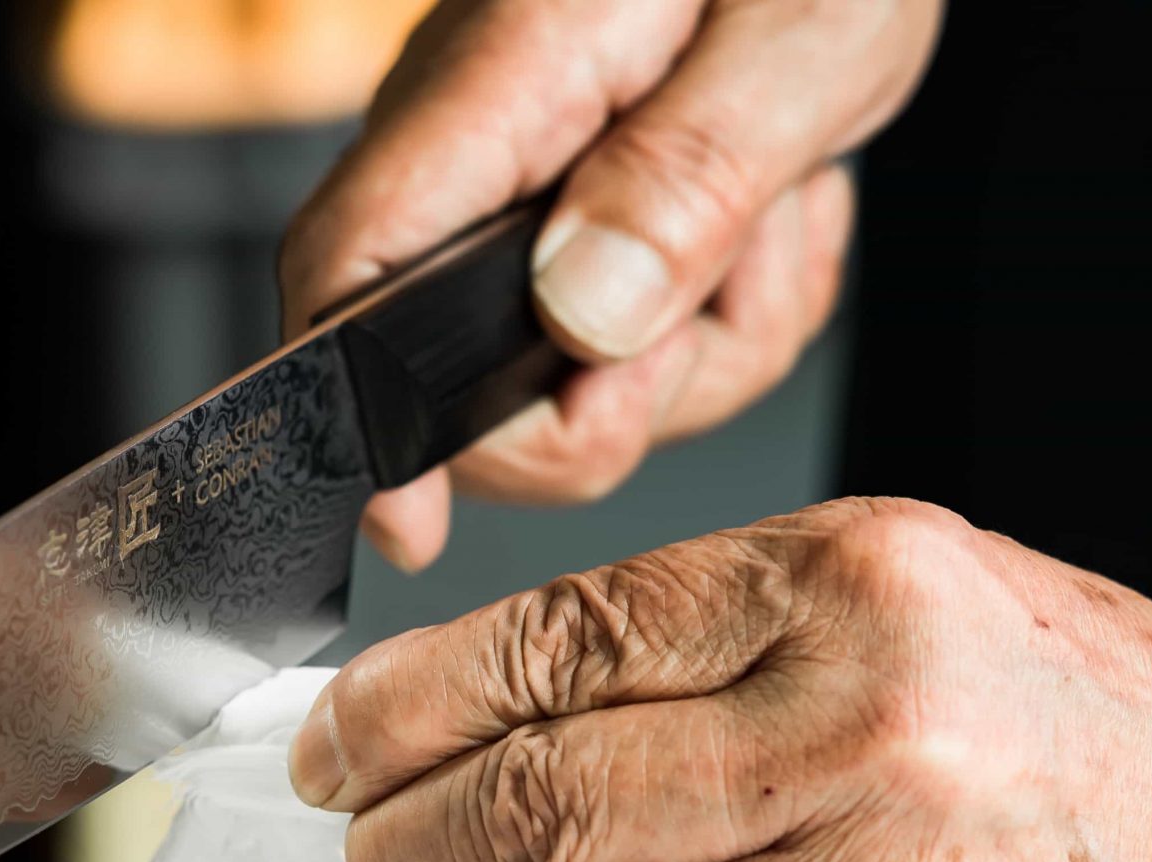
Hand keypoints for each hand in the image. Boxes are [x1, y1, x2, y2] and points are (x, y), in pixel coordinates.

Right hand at [279, 0, 942, 569]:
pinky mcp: (573, 209)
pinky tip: (766, 212)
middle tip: (730, 291)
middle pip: (459, 375)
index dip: (356, 413)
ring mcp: (518, 183)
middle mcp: (476, 144)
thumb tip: (579, 316)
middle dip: (616, 393)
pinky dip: (722, 310)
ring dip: (704, 338)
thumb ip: (691, 175)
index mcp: (499, 82)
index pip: (348, 271)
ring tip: (774, 209)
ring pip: (567, 376)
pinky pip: (627, 341)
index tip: (409, 523)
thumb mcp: (803, 33)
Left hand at [289, 499, 1151, 861]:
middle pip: (520, 806)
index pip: (543, 644)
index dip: (391, 711)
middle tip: (378, 857)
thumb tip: (446, 702)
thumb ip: (691, 632)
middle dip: (400, 847)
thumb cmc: (1080, 731)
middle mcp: (857, 734)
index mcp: (849, 584)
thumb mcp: (905, 594)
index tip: (331, 750)